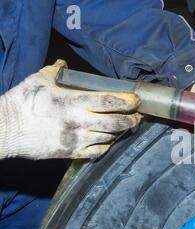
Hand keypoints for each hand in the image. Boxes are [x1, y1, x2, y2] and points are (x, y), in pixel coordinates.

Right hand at [0, 60, 141, 159]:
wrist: (5, 130)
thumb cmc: (21, 102)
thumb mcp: (38, 80)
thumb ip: (55, 72)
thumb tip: (62, 65)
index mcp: (75, 102)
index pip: (110, 101)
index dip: (128, 101)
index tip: (137, 100)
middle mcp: (80, 122)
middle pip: (117, 122)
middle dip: (132, 119)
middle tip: (139, 116)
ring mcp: (77, 140)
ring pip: (110, 138)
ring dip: (121, 132)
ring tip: (126, 126)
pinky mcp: (71, 153)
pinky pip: (98, 152)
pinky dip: (107, 146)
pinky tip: (108, 140)